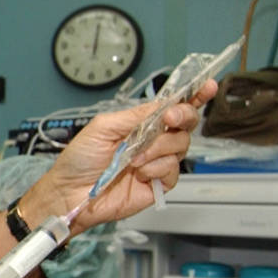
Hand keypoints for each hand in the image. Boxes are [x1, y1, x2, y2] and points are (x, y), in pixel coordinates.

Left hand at [26, 80, 217, 233]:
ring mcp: (156, 162)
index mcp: (139, 124)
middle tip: (169, 119)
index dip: (193, 96)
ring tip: (133, 158)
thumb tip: (162, 105)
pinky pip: (173, 171)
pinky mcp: (158, 184)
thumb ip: (134, 116)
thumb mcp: (103, 127)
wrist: (70, 192)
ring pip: (180, 146)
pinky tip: (138, 173)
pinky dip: (156, 169)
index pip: (171, 107)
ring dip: (157, 148)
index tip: (207, 86)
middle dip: (182, 116)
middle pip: (185, 124)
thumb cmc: (79, 159)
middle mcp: (152, 142)